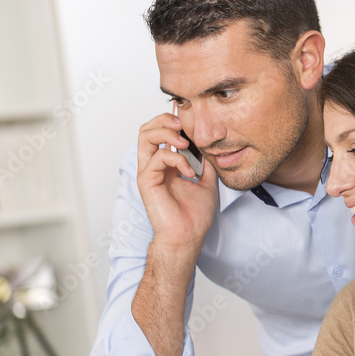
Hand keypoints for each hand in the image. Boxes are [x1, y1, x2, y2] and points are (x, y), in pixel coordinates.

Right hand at [136, 111, 218, 250]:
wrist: (188, 235)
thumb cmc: (194, 215)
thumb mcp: (207, 181)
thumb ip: (205, 163)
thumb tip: (209, 147)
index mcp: (166, 165)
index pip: (160, 133)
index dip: (172, 122)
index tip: (191, 121)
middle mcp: (154, 166)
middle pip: (147, 129)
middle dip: (165, 120)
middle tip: (182, 125)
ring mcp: (148, 172)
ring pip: (145, 136)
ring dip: (166, 132)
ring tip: (184, 142)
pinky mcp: (147, 180)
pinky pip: (158, 157)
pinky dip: (177, 159)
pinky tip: (189, 171)